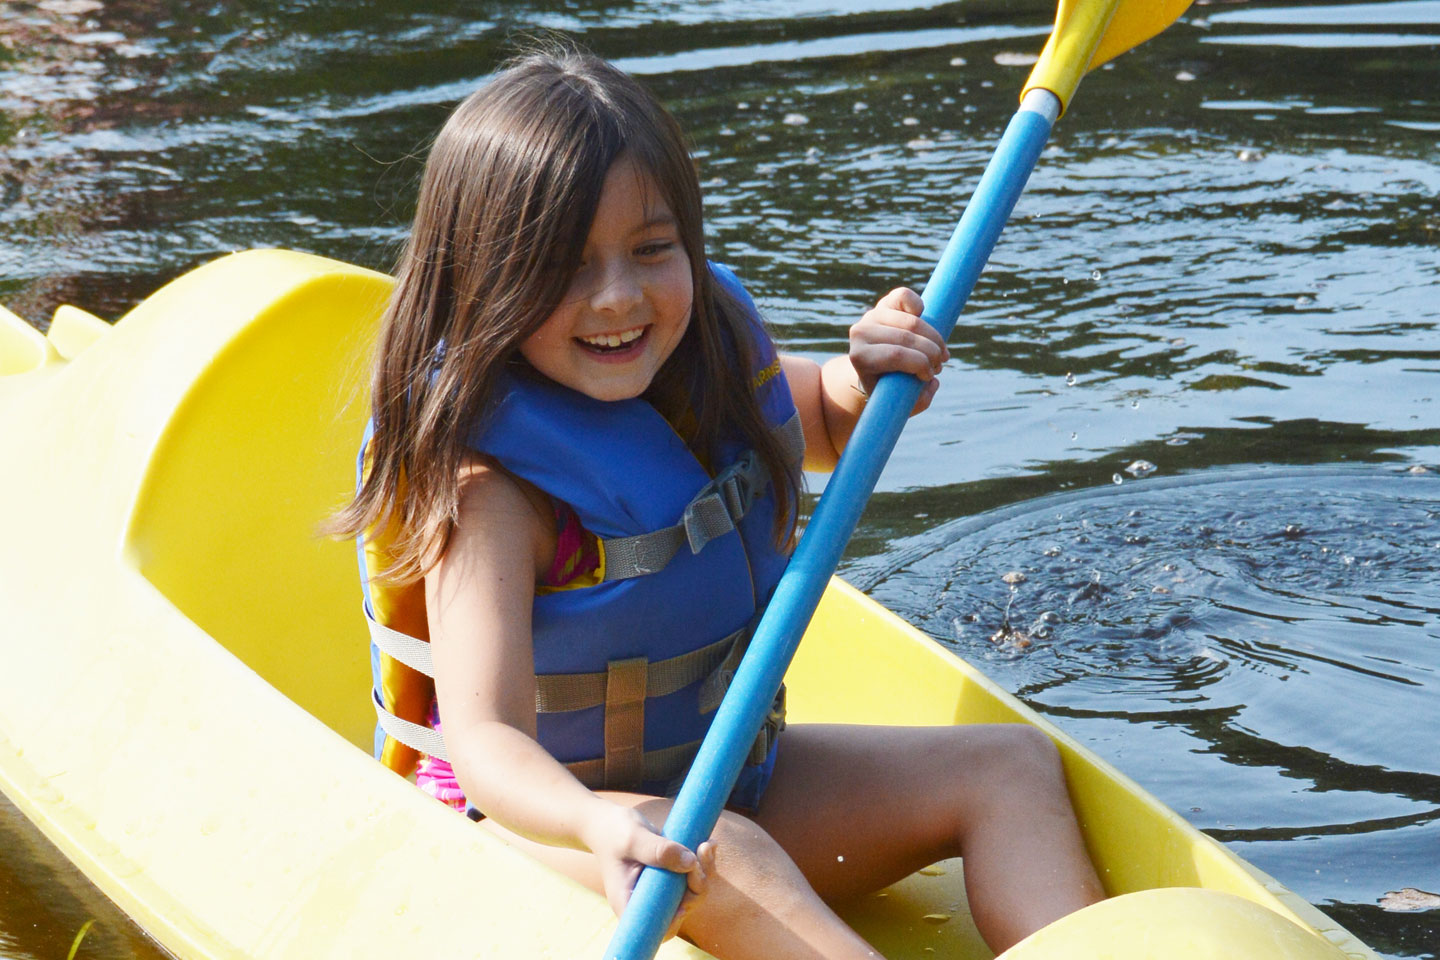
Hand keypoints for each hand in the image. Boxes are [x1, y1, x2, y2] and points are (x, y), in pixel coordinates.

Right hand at [583, 802, 714, 939]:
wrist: (610, 821)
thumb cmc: (614, 832)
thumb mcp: (633, 839)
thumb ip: (658, 851)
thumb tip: (690, 863)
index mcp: (629, 901)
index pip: (653, 928)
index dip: (674, 921)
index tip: (684, 903)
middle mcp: (647, 900)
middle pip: (681, 908)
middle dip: (697, 886)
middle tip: (699, 854)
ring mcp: (661, 889)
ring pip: (693, 891)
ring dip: (704, 871)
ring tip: (706, 846)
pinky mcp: (671, 874)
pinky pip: (694, 875)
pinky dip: (704, 861)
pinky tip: (709, 844)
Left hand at [849, 287, 948, 414]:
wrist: (871, 368)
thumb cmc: (887, 386)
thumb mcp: (899, 401)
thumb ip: (918, 399)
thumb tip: (932, 383)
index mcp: (860, 357)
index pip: (895, 355)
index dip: (920, 363)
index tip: (930, 375)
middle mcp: (861, 333)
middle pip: (906, 337)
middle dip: (932, 351)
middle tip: (940, 364)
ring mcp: (872, 315)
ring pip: (912, 321)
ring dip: (934, 338)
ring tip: (940, 353)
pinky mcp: (884, 303)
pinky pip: (905, 296)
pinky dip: (920, 306)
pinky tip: (927, 324)